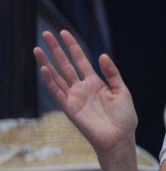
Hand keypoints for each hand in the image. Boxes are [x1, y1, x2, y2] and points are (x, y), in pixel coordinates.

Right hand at [33, 30, 138, 157]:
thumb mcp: (122, 92)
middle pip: (66, 65)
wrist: (119, 138)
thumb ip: (112, 74)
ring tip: (37, 48)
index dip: (73, 46)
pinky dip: (50, 81)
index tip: (64, 33)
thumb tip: (102, 55)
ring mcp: (75, 97)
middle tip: (46, 33)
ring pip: (57, 76)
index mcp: (96, 83)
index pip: (81, 60)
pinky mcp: (70, 108)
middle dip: (56, 49)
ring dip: (47, 62)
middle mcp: (82, 88)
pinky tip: (45, 68)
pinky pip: (58, 92)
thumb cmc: (124, 118)